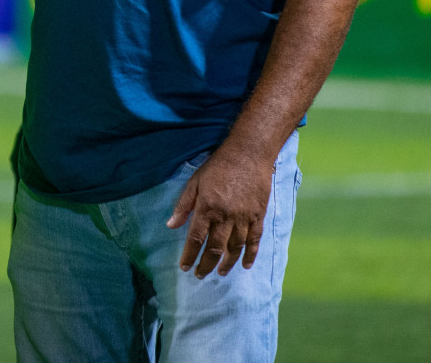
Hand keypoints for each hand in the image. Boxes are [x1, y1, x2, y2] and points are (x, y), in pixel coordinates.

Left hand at [166, 142, 274, 278]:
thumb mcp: (195, 182)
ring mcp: (244, 218)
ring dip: (227, 263)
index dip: (190, 255)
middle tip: (200, 275)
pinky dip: (250, 255)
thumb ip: (183, 205)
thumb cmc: (218, 166)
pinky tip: (245, 265)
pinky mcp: (258, 216)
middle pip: (215, 248)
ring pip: (235, 248)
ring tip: (219, 272)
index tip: (184, 267)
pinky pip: (255, 240)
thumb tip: (171, 226)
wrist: (248, 154)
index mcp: (207, 208)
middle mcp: (225, 217)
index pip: (196, 238)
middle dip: (206, 264)